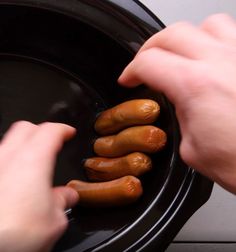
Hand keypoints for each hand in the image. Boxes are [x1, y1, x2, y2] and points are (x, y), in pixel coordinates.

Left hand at [0, 121, 78, 251]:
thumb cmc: (14, 236)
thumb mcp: (53, 221)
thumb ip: (62, 201)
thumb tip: (67, 196)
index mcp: (32, 161)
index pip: (50, 131)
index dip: (63, 129)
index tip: (68, 132)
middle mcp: (7, 159)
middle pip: (25, 128)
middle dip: (41, 130)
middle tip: (51, 141)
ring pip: (8, 143)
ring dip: (23, 146)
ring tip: (34, 161)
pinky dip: (9, 163)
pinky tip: (14, 180)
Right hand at [118, 14, 235, 193]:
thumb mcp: (193, 150)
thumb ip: (180, 120)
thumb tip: (179, 108)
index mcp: (196, 86)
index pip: (148, 62)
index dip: (130, 70)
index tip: (129, 79)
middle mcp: (221, 62)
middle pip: (170, 34)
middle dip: (149, 49)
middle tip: (145, 64)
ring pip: (204, 25)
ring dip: (185, 39)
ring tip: (180, 55)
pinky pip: (234, 34)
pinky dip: (215, 41)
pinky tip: (212, 58)